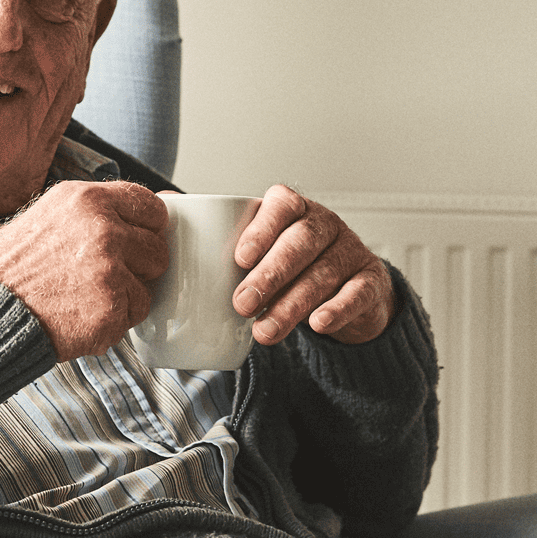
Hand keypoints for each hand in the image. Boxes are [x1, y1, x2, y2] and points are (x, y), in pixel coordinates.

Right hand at [0, 180, 169, 360]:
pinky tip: (82, 315)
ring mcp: (109, 270)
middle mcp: (104, 229)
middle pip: (157, 249)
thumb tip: (142, 220)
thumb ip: (97, 214)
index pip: (151, 207)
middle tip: (103, 276)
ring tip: (86, 296)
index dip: (148, 228)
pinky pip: (134, 315)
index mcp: (88, 200)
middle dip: (138, 267)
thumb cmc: (11, 266)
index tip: (139, 241)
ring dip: (125, 296)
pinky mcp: (110, 307)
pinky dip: (113, 322)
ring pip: (148, 285)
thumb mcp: (52, 215)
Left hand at [232, 185, 393, 344]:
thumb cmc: (290, 266)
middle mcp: (326, 224)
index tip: (240, 258)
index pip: (281, 206)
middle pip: (301, 242)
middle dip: (270, 274)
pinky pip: (358, 293)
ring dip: (292, 304)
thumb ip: (221, 238)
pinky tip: (318, 324)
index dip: (261, 230)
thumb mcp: (261, 250)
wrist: (347, 290)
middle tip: (243, 304)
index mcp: (294, 209)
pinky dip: (338, 309)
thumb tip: (165, 208)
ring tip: (265, 331)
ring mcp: (351, 251)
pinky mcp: (372, 281)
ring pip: (324, 274)